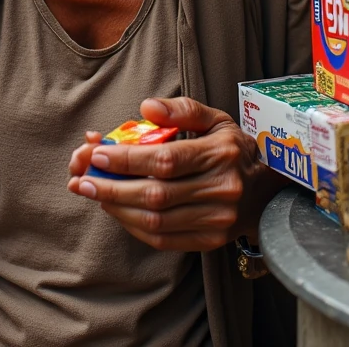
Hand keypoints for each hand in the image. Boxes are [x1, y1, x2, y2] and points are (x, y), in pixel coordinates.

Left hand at [68, 97, 274, 252]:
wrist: (267, 191)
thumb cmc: (232, 148)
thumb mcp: (215, 118)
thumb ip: (182, 109)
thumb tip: (146, 108)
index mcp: (220, 154)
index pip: (166, 160)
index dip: (127, 159)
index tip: (97, 153)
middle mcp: (221, 189)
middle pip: (156, 194)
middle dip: (112, 187)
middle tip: (82, 179)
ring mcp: (217, 220)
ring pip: (157, 220)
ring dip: (117, 208)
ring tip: (92, 193)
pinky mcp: (210, 241)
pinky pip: (164, 239)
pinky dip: (134, 226)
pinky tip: (117, 210)